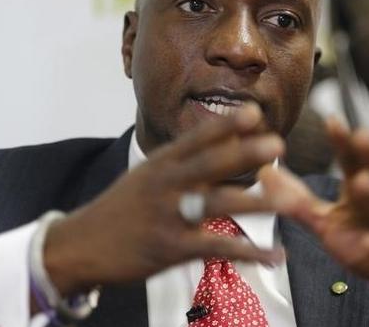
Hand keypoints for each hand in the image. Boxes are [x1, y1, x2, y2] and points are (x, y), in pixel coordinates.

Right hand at [44, 104, 285, 295]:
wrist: (80, 245)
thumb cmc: (119, 209)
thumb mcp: (144, 176)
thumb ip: (179, 162)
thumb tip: (219, 141)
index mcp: (159, 164)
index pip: (195, 139)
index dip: (225, 125)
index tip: (254, 112)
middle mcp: (165, 184)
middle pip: (209, 164)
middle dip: (244, 154)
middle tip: (276, 145)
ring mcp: (168, 215)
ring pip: (217, 204)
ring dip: (256, 202)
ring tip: (288, 201)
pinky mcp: (171, 248)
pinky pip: (217, 248)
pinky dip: (249, 252)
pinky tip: (273, 255)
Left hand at [259, 117, 368, 318]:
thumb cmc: (366, 241)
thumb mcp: (327, 221)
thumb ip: (297, 199)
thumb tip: (263, 173)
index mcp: (364, 186)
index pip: (353, 158)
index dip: (344, 139)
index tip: (332, 119)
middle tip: (359, 135)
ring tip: (358, 183)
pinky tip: (367, 244)